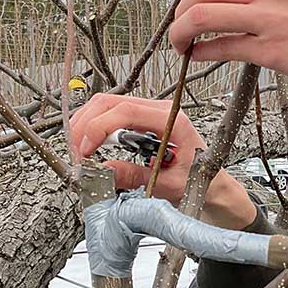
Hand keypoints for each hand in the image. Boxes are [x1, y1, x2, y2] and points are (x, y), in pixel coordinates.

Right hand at [69, 93, 255, 228]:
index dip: (99, 127)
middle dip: (87, 123)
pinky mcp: (144, 121)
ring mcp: (151, 113)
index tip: (84, 150)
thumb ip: (134, 177)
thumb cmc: (200, 182)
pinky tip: (90, 144)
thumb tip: (102, 171)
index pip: (126, 111)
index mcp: (172, 120)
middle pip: (111, 102)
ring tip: (79, 150)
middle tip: (75, 150)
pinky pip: (114, 115)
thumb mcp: (167, 185)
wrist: (213, 185)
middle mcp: (161, 111)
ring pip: (109, 105)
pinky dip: (96, 127)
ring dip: (88, 123)